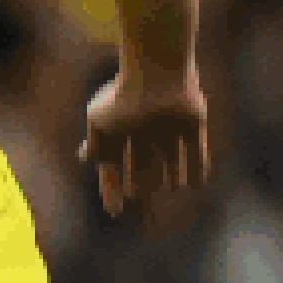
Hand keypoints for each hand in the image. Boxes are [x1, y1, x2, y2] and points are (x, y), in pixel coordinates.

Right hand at [82, 61, 209, 216]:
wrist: (157, 71)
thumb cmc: (122, 96)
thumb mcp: (98, 120)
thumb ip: (95, 143)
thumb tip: (86, 159)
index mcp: (120, 131)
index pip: (113, 168)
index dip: (113, 190)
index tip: (115, 211)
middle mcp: (144, 132)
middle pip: (142, 166)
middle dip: (141, 183)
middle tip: (139, 194)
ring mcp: (169, 128)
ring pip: (171, 160)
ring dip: (171, 177)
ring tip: (169, 187)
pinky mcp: (193, 124)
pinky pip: (197, 151)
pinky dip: (197, 167)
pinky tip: (194, 184)